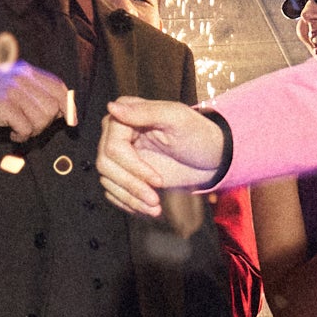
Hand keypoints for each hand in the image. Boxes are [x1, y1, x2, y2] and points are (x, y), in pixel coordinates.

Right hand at [0, 60, 71, 138]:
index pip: (58, 87)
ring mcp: (13, 90)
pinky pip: (27, 128)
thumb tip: (62, 110)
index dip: (68, 106)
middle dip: (46, 123)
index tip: (71, 121)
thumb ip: (32, 91)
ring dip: (33, 131)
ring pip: (43, 119)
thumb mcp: (8, 84)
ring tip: (18, 129)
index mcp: (25, 70)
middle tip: (30, 127)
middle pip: (53, 106)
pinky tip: (12, 134)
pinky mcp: (4, 105)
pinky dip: (22, 136)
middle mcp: (21, 77)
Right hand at [100, 98, 224, 216]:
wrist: (210, 156)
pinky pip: (114, 191)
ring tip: (155, 209)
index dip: (133, 167)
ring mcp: (118, 155)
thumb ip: (145, 112)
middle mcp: (115, 134)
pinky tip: (147, 210)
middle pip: (106, 165)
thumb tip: (112, 107)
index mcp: (124, 115)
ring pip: (108, 180)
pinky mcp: (124, 173)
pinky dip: (129, 203)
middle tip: (155, 201)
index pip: (113, 147)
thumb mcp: (176, 118)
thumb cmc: (198, 133)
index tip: (158, 181)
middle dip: (131, 186)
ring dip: (131, 199)